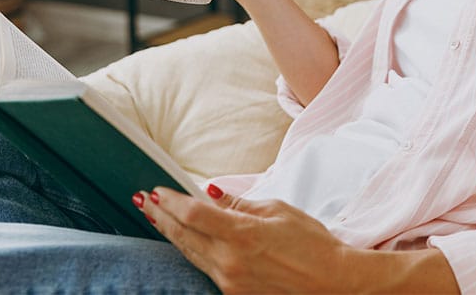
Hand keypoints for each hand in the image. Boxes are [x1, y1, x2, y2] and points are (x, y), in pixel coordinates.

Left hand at [134, 185, 357, 293]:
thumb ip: (239, 204)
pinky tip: (184, 240)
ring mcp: (230, 281)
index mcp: (242, 234)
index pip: (192, 214)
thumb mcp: (277, 211)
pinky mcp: (234, 293)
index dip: (170, 201)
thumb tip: (211, 193)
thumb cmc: (312, 243)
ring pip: (190, 253)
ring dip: (170, 234)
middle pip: (183, 235)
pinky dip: (191, 251)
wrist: (333, 283)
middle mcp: (230, 261)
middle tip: (143, 200)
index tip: (157, 190)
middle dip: (160, 216)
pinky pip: (205, 268)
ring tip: (155, 217)